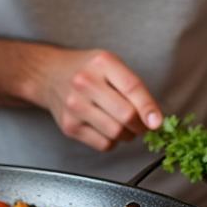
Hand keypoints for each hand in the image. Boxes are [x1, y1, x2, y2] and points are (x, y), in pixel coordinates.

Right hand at [39, 48, 162, 151]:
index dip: (149, 108)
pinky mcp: (69, 125)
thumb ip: (132, 87)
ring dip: (128, 135)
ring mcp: (75, 105)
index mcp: (102, 62)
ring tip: (124, 126)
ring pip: (116, 133)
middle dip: (141, 126)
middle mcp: (85, 82)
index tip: (157, 122)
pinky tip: (106, 128)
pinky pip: (103, 144)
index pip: (132, 88)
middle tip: (142, 125)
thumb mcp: (110, 65)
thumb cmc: (86, 70)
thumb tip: (153, 119)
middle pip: (125, 115)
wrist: (49, 74)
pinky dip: (112, 141)